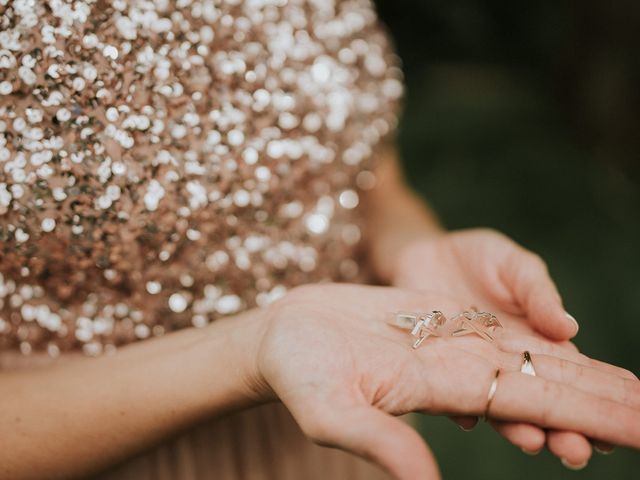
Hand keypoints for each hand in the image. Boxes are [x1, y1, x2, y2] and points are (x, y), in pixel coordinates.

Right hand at [251, 284, 639, 478]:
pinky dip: (538, 334)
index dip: (591, 417)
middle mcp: (457, 371)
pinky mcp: (435, 318)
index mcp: (444, 390)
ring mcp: (448, 343)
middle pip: (546, 385)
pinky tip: (569, 340)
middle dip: (608, 401)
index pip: (533, 406)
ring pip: (529, 356)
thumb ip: (380, 443)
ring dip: (585, 371)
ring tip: (637, 389)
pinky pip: (496, 327)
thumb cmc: (296, 374)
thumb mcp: (329, 411)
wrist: (284, 336)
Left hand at [389, 228, 609, 464]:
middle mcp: (507, 362)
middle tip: (576, 451)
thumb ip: (537, 293)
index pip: (571, 379)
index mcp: (538, 340)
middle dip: (559, 430)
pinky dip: (457, 408)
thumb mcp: (514, 265)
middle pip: (537, 402)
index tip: (609, 429)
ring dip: (514, 427)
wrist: (427, 253)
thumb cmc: (481, 258)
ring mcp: (472, 368)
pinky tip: (469, 420)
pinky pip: (445, 392)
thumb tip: (569, 327)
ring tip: (531, 441)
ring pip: (497, 403)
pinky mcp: (435, 366)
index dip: (592, 405)